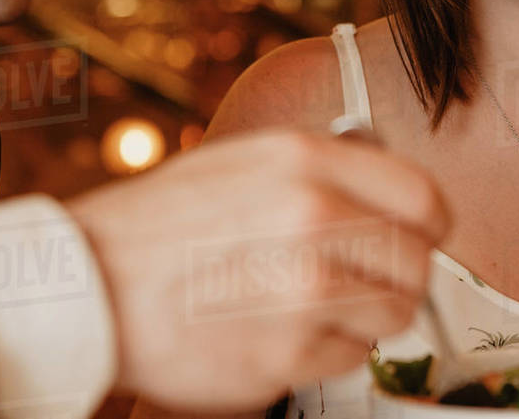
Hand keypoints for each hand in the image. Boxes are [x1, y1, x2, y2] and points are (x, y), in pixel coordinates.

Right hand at [67, 129, 449, 411]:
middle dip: (396, 276)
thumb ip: (324, 170)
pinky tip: (280, 330)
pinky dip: (326, 351)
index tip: (417, 237)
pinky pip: (351, 358)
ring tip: (311, 305)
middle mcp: (313, 218)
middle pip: (418, 262)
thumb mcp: (244, 162)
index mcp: (305, 161)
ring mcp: (303, 289)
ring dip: (365, 317)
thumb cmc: (162, 226)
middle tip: (362, 280)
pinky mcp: (287, 353)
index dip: (428, 224)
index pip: (424, 197)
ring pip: (394, 315)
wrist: (90, 285)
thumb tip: (392, 194)